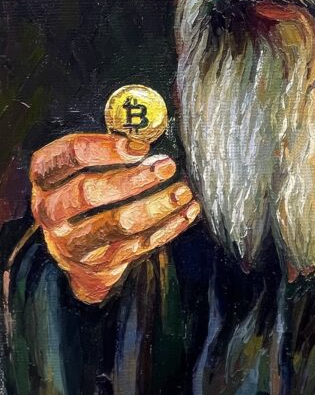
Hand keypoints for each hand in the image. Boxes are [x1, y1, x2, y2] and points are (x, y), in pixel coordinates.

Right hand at [30, 133, 199, 303]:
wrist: (78, 248)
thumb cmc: (90, 187)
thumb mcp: (87, 166)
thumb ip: (114, 146)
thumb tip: (154, 129)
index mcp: (45, 177)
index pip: (66, 156)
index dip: (102, 149)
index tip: (140, 147)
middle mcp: (50, 211)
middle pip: (86, 193)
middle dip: (131, 179)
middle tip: (167, 165)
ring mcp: (72, 243)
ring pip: (115, 225)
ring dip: (155, 206)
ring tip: (183, 191)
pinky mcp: (99, 265)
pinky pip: (137, 245)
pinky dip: (168, 227)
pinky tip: (188, 211)